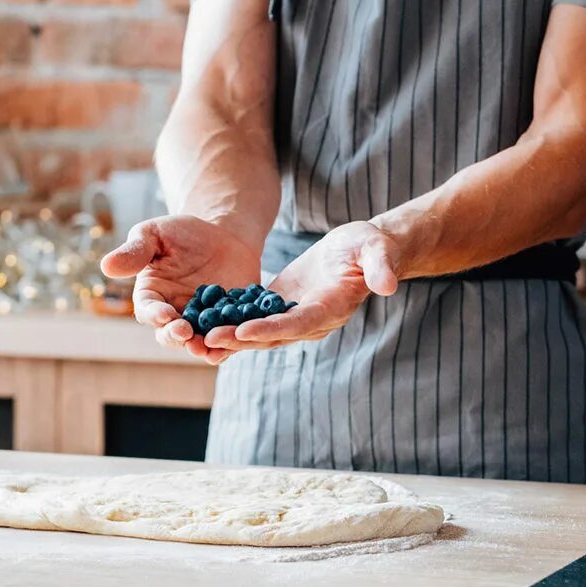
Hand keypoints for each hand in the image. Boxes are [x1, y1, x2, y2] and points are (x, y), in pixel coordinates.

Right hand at [101, 215, 260, 364]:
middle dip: (175, 336)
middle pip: (169, 334)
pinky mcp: (226, 324)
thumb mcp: (156, 234)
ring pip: (197, 343)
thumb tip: (106, 266)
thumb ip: (135, 251)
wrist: (224, 235)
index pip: (148, 310)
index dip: (154, 314)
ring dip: (200, 347)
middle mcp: (173, 315)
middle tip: (185, 332)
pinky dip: (228, 346)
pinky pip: (225, 340)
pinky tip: (232, 345)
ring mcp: (201, 323)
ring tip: (205, 346)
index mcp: (152, 296)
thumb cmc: (183, 233)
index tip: (164, 314)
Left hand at [205, 221, 399, 350]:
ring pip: (258, 331)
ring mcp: (294, 317)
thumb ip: (381, 266)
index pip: (299, 323)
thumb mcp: (377, 249)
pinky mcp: (281, 307)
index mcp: (332, 308)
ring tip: (197, 337)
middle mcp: (311, 320)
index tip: (244, 332)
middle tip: (207, 340)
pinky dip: (230, 321)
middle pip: (272, 335)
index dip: (271, 329)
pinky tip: (201, 320)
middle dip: (240, 338)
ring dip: (229, 336)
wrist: (362, 251)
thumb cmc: (371, 246)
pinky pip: (253, 317)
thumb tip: (388, 285)